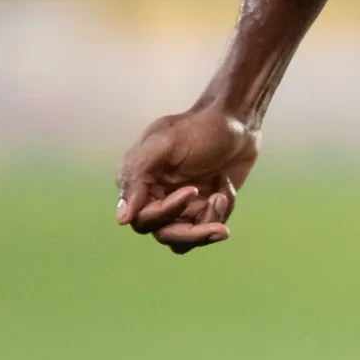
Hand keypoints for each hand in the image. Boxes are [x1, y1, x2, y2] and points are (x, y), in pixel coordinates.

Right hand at [115, 107, 258, 252]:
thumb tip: (122, 219)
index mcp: (140, 184)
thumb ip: (137, 178)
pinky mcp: (206, 208)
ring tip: (222, 196)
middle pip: (165, 235)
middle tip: (220, 229)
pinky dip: (223, 209)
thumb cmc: (198, 128)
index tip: (192, 190)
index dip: (167, 212)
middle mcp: (157, 198)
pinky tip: (225, 185)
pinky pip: (210, 226)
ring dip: (210, 223)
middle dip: (193, 233)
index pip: (143, 219)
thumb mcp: (164, 144)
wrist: (236, 121)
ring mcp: (183, 206)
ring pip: (188, 238)